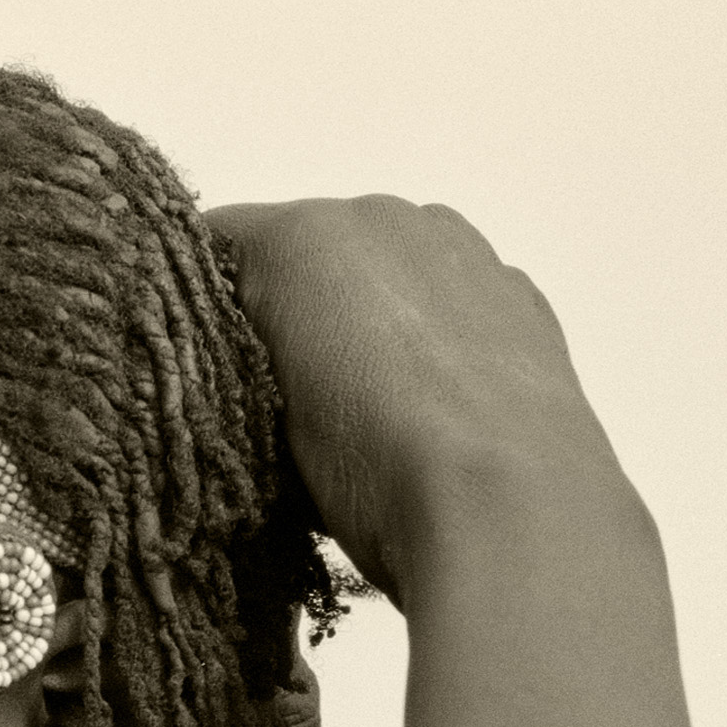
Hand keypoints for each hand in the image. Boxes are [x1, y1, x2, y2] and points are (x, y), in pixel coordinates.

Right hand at [209, 198, 642, 612]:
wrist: (511, 508)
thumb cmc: (373, 467)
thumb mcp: (264, 428)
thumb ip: (238, 367)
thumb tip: (247, 358)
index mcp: (301, 236)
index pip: (217, 246)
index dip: (201, 307)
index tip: (207, 369)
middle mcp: (383, 218)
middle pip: (310, 252)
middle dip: (295, 311)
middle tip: (295, 403)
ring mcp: (464, 252)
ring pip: (390, 270)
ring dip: (373, 320)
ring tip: (379, 411)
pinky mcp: (524, 297)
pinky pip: (457, 300)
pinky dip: (439, 336)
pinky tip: (442, 405)